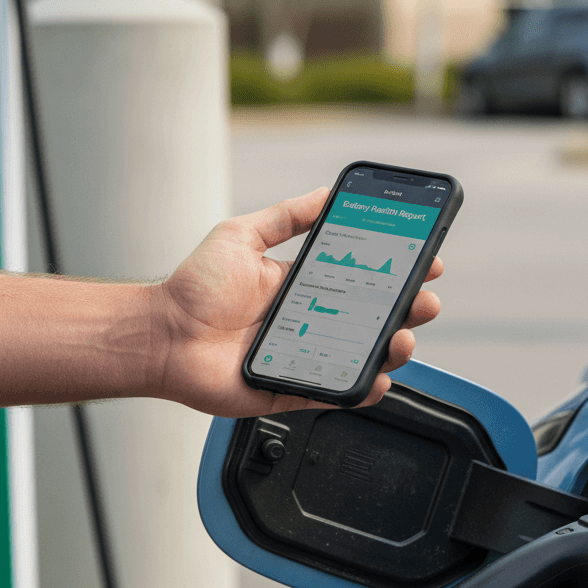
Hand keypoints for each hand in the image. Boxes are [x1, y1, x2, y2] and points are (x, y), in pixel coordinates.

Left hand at [152, 187, 443, 416]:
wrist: (162, 335)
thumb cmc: (194, 288)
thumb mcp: (242, 236)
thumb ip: (287, 217)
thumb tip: (327, 193)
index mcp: (303, 287)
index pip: (363, 280)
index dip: (397, 273)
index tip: (425, 261)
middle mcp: (310, 322)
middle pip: (373, 320)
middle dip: (407, 311)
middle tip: (425, 302)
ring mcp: (304, 357)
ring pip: (362, 357)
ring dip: (392, 350)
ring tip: (401, 338)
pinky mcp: (292, 389)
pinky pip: (335, 394)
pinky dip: (361, 390)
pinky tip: (378, 379)